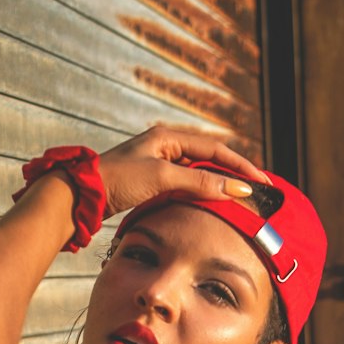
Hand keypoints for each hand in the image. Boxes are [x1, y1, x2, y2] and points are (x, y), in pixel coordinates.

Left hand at [99, 125, 269, 218]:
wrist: (82, 196)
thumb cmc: (118, 180)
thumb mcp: (162, 178)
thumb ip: (200, 182)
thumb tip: (237, 189)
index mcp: (169, 137)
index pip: (215, 149)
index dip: (240, 166)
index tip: (261, 183)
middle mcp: (165, 147)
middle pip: (209, 160)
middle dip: (233, 174)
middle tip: (257, 191)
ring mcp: (158, 165)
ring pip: (198, 174)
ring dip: (218, 186)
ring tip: (239, 200)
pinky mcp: (151, 183)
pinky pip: (185, 187)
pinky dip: (201, 195)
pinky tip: (211, 206)